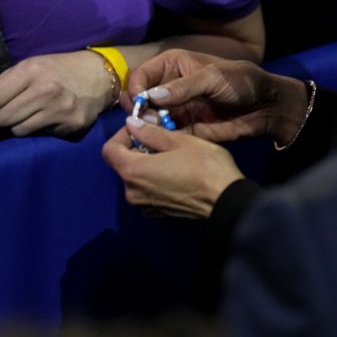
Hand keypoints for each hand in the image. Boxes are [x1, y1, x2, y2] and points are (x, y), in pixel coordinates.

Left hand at [0, 50, 114, 136]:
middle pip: (1, 118)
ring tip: (31, 111)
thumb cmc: (53, 70)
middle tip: (12, 107)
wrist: (97, 75)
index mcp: (29, 70)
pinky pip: (37, 136)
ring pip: (17, 131)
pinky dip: (36, 130)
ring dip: (17, 125)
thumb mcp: (22, 71)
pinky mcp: (71, 126)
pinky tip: (48, 117)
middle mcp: (44, 89)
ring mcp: (60, 109)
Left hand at [101, 119, 242, 218]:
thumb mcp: (178, 141)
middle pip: (121, 164)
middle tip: (159, 138)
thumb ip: (150, 133)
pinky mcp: (157, 213)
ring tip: (170, 154)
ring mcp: (144, 205)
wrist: (227, 203)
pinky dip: (153, 178)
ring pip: (135, 177)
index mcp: (133, 171)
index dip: (121, 135)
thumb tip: (131, 123)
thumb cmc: (204, 167)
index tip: (141, 128)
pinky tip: (175, 172)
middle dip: (135, 148)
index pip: (109, 150)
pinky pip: (147, 190)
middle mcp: (132, 191)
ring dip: (146, 163)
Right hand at [126, 49, 308, 145]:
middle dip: (136, 110)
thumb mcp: (213, 78)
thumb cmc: (241, 82)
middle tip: (142, 120)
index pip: (141, 75)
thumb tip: (151, 97)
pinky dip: (157, 140)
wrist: (266, 107)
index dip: (135, 88)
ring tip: (153, 132)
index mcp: (171, 65)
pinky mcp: (183, 129)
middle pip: (138, 98)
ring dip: (145, 127)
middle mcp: (168, 87)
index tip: (137, 103)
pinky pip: (163, 136)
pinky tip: (159, 142)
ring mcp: (175, 109)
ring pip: (147, 119)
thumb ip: (183, 87)